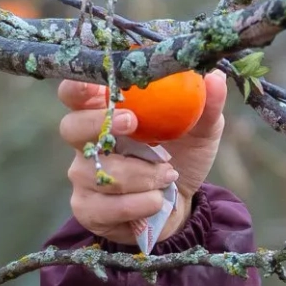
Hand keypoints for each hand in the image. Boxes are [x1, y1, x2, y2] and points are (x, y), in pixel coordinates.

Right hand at [56, 69, 227, 246]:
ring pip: (98, 171)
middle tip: (133, 124)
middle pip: (70, 127)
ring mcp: (83, 175)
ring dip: (140, 175)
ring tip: (168, 176)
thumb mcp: (200, 131)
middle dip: (100, 124)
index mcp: (105, 111)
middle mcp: (86, 140)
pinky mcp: (87, 208)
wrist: (181, 205)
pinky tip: (157, 201)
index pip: (74, 91)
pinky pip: (105, 206)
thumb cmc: (181, 157)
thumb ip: (205, 106)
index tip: (100, 84)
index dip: (78, 85)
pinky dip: (138, 204)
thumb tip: (215, 77)